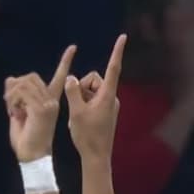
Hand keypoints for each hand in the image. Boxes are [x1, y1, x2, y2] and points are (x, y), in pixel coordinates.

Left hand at [5, 45, 74, 162]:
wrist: (31, 156)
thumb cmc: (25, 139)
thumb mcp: (17, 113)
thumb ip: (16, 96)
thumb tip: (10, 78)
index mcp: (50, 101)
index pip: (60, 77)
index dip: (65, 61)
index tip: (73, 47)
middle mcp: (52, 101)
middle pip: (30, 77)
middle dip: (15, 88)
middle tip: (10, 105)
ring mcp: (48, 104)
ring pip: (24, 83)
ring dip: (11, 95)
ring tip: (12, 111)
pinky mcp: (42, 109)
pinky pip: (22, 93)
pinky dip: (12, 101)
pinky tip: (14, 113)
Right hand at [64, 34, 127, 160]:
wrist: (96, 156)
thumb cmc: (87, 135)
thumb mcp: (76, 112)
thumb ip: (73, 91)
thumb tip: (71, 77)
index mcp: (107, 95)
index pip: (113, 68)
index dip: (116, 51)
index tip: (123, 36)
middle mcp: (110, 97)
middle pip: (93, 79)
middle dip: (81, 87)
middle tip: (76, 106)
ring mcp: (108, 105)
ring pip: (90, 90)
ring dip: (80, 98)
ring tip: (78, 116)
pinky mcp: (105, 111)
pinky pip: (91, 100)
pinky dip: (83, 105)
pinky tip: (80, 120)